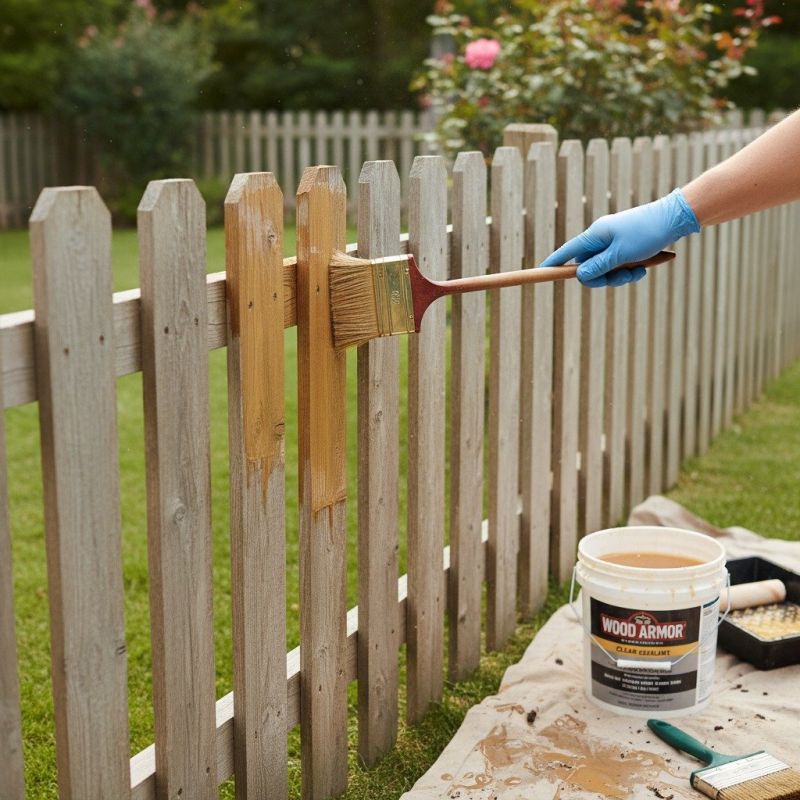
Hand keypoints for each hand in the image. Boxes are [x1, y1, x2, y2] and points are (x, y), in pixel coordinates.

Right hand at [540, 188, 699, 287]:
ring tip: (639, 271)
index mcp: (595, 235)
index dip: (554, 263)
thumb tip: (579, 276)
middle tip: (622, 277)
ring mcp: (613, 241)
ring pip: (606, 268)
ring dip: (621, 275)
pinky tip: (646, 267)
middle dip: (604, 277)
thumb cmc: (647, 233)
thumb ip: (598, 267)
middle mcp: (601, 238)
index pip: (567, 252)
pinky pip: (619, 264)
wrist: (675, 218)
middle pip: (588, 266)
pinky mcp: (626, 245)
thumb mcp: (621, 254)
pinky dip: (630, 270)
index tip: (541, 270)